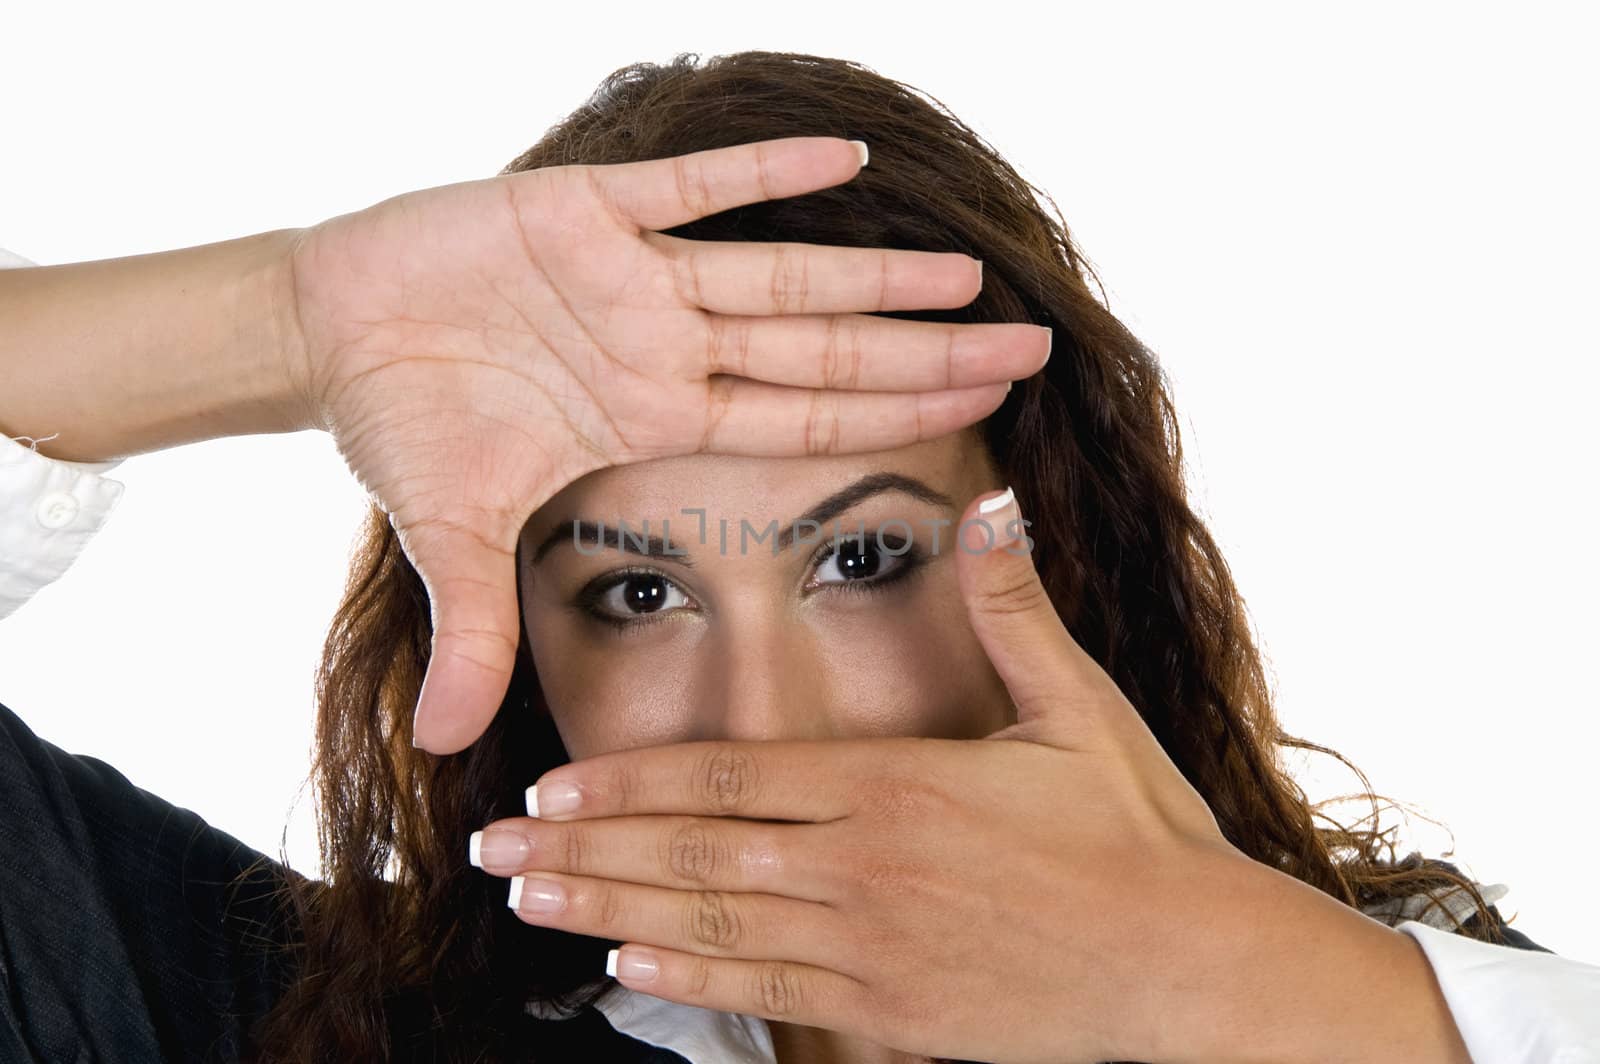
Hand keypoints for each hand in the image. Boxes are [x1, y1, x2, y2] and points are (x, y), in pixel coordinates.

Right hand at [280, 136, 1051, 754]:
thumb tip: (446, 749)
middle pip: (824, 349)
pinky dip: (759, 169)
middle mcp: (666, 345)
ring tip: (969, 274)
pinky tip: (847, 156)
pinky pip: (687, 182)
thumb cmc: (403, 425)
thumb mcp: (450, 535)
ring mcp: (633, 275)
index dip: (895, 418)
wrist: (331, 333)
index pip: (803, 419)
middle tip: (1034, 348)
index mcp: (656, 417)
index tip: (986, 418)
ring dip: (873, 273)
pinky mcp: (580, 205)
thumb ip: (471, 630)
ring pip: (779, 271)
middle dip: (925, 351)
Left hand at [472, 487, 1249, 1063]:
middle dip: (581, 850)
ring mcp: (871, 951)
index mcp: (899, 787)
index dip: (629, 784)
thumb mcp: (1081, 707)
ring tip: (528, 902)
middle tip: (489, 847)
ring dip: (608, 915)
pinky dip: (689, 985)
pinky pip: (768, 998)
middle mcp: (866, 869)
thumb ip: (1015, 608)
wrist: (1193, 978)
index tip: (548, 783)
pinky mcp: (890, 1017)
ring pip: (710, 929)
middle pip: (692, 855)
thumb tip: (991, 503)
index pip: (730, 780)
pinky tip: (627, 973)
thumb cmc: (1142, 838)